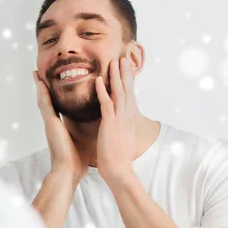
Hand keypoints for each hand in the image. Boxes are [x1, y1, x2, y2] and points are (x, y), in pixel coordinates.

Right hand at [33, 71, 87, 181]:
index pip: (56, 106)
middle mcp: (52, 123)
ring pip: (43, 101)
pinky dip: (43, 94)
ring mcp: (50, 124)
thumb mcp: (80, 141)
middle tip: (39, 74)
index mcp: (59, 127)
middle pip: (47, 101)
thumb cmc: (75, 161)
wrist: (68, 172)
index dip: (53, 95)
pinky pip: (46, 106)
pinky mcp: (51, 125)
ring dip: (39, 87)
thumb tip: (91, 129)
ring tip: (36, 74)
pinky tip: (41, 84)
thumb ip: (81, 133)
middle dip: (43, 88)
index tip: (51, 84)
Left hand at [95, 58, 136, 184]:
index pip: (129, 95)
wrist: (119, 170)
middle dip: (125, 72)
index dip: (128, 80)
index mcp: (128, 118)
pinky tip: (98, 79)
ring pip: (118, 92)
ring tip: (114, 61)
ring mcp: (119, 119)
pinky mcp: (110, 124)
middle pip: (127, 89)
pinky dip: (102, 91)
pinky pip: (106, 104)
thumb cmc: (118, 157)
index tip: (126, 67)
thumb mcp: (123, 137)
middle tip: (124, 56)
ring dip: (116, 76)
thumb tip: (120, 122)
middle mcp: (126, 116)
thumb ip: (121, 126)